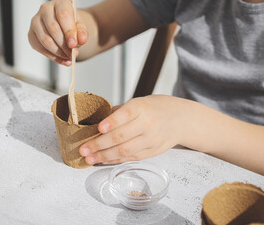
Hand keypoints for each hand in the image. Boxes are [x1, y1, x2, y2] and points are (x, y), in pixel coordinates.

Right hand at [28, 0, 87, 65]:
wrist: (64, 25)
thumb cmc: (72, 23)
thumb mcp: (81, 25)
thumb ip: (82, 32)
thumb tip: (81, 40)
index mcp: (59, 3)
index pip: (62, 15)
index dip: (68, 31)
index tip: (74, 44)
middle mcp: (45, 9)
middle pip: (53, 29)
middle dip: (64, 45)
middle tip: (73, 54)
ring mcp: (35, 22)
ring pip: (45, 41)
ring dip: (59, 52)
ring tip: (69, 58)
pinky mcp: (31, 35)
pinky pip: (41, 48)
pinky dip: (53, 57)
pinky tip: (63, 60)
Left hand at [79, 95, 193, 163]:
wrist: (180, 119)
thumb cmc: (153, 108)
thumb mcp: (138, 103)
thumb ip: (118, 112)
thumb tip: (93, 122)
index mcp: (142, 107)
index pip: (125, 114)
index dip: (112, 122)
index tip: (98, 128)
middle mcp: (148, 123)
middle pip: (121, 136)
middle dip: (99, 144)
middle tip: (83, 149)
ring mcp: (151, 139)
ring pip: (125, 150)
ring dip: (104, 156)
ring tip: (89, 158)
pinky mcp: (153, 152)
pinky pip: (131, 158)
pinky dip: (115, 160)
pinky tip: (103, 161)